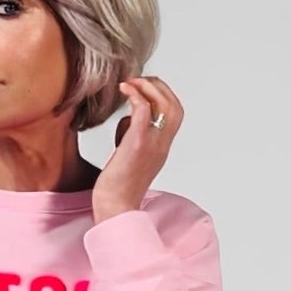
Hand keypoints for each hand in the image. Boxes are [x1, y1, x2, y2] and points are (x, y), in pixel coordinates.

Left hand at [91, 76, 182, 223]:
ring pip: (166, 106)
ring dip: (149, 87)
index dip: (162, 94)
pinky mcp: (137, 146)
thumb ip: (133, 135)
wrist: (115, 209)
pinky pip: (143, 112)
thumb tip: (127, 118)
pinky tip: (124, 90)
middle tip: (137, 81)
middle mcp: (162, 146)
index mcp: (162, 149)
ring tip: (130, 83)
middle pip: (175, 106)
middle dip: (158, 86)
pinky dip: (136, 95)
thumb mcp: (129, 155)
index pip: (175, 114)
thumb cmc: (116, 188)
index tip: (143, 87)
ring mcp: (152, 146)